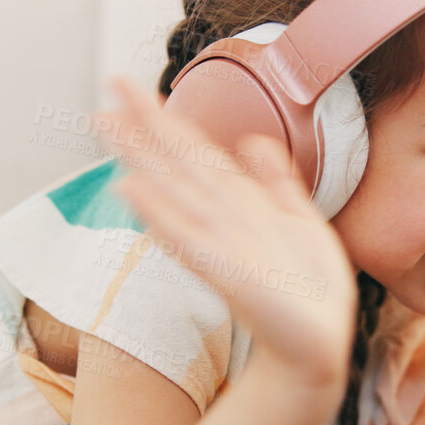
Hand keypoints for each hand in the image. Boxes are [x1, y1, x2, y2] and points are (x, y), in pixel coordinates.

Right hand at [94, 74, 357, 386]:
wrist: (317, 342)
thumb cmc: (307, 288)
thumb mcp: (300, 222)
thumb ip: (275, 182)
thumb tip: (253, 141)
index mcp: (239, 200)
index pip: (194, 149)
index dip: (165, 116)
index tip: (132, 84)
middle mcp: (220, 215)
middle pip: (175, 160)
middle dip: (143, 122)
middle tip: (108, 82)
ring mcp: (216, 242)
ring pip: (172, 187)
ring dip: (139, 155)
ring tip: (106, 122)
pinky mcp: (223, 272)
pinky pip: (185, 236)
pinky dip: (158, 212)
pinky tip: (131, 189)